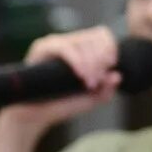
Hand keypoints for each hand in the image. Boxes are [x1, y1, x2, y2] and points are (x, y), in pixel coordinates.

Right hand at [0, 26, 120, 140]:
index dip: (111, 48)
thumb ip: (106, 90)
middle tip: (95, 83)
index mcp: (81, 49)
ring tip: (88, 84)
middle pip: (95, 37)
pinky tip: (80, 76)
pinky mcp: (42, 48)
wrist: (34, 116)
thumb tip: (117, 75)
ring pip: (82, 42)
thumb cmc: (60, 106)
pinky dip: (77, 61)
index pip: (102, 35)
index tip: (110, 68)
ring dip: (90, 64)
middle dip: (101, 60)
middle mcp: (68, 42)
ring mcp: (55, 43)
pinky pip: (65, 48)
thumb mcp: (90, 100)